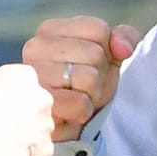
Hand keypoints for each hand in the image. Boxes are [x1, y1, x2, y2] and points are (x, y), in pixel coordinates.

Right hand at [0, 63, 54, 155]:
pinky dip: (21, 150)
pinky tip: (4, 152)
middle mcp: (41, 97)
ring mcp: (46, 124)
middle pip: (22, 100)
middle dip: (7, 109)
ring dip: (16, 130)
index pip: (7, 77)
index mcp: (23, 75)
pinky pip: (32, 147)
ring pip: (30, 125)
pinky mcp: (45, 148)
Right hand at [19, 16, 140, 140]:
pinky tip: (70, 113)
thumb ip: (123, 38)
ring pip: (88, 78)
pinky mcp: (37, 105)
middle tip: (82, 86)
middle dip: (98, 75)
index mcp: (49, 30)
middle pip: (95, 53)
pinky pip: (79, 103)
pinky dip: (83, 111)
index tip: (90, 65)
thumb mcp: (109, 56)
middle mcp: (34, 48)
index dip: (106, 51)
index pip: (98, 29)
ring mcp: (33, 77)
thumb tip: (123, 49)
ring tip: (76, 98)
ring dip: (91, 94)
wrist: (68, 125)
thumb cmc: (86, 85)